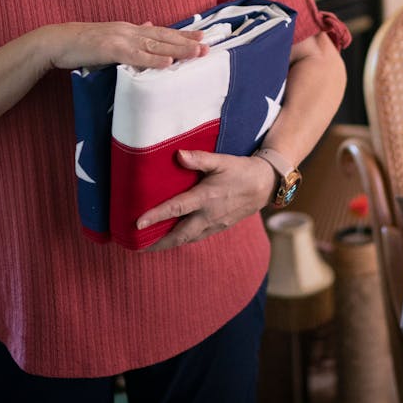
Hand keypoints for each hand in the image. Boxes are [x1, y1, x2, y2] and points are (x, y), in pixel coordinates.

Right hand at [44, 21, 207, 71]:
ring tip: (196, 53)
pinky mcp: (109, 49)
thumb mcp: (110, 37)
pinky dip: (153, 59)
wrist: (57, 41)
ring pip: (154, 44)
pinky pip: (135, 56)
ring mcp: (119, 39)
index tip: (202, 36)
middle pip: (163, 36)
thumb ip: (131, 36)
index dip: (182, 34)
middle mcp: (128, 30)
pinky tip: (168, 63)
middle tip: (207, 45)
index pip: (161, 31)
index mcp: (129, 29)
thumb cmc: (82, 44)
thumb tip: (150, 25)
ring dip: (177, 49)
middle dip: (186, 41)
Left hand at [136, 150, 273, 250]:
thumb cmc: (241, 171)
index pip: (176, 208)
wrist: (265, 186)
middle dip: (157, 243)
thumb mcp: (222, 161)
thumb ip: (200, 159)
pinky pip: (196, 238)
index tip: (137, 224)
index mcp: (206, 197)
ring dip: (168, 244)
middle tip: (136, 247)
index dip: (155, 216)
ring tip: (149, 246)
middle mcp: (208, 215)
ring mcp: (214, 225)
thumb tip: (178, 154)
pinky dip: (181, 240)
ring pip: (187, 239)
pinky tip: (172, 239)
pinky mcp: (219, 228)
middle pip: (179, 235)